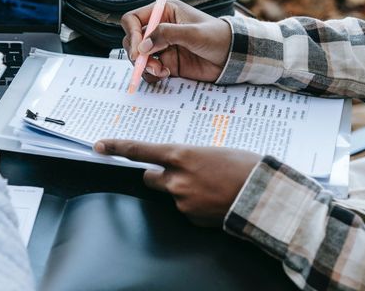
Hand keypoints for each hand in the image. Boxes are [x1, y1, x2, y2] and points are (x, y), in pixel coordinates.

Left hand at [94, 139, 261, 225]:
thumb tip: (180, 163)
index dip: (117, 147)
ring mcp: (182, 202)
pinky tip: (214, 201)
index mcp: (181, 155)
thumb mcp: (213, 151)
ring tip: (210, 187)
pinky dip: (195, 206)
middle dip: (159, 176)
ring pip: (171, 195)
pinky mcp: (191, 218)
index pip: (139, 150)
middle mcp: (176, 180)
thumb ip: (189, 157)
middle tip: (179, 173)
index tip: (99, 146)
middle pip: (150, 178)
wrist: (265, 196)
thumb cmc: (244, 166)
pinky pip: (185, 210)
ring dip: (182, 191)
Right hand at [121, 0, 231, 83]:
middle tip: (147, 64)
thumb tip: (143, 46)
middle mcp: (159, 29)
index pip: (134, 19)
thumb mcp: (193, 33)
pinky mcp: (166, 63)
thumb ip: (166, 35)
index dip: (132, 33)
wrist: (233, 58)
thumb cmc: (217, 37)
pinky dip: (152, 74)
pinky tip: (166, 74)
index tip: (138, 50)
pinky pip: (149, 70)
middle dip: (137, 54)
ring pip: (138, 57)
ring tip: (161, 71)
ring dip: (145, 66)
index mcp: (164, 12)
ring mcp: (162, 47)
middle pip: (132, 39)